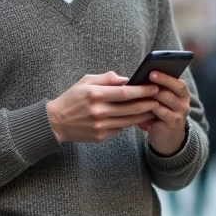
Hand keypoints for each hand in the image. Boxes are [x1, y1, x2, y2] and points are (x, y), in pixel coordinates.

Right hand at [46, 72, 161, 143]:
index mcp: (95, 94)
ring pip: (129, 121)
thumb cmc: (72, 98)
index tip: (154, 88)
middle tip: (159, 99)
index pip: (125, 93)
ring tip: (153, 109)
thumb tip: (127, 79)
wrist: (56, 122)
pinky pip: (120, 129)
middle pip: (131, 108)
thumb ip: (107, 79)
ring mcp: (100, 126)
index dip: (142, 91)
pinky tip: (137, 118)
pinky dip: (129, 123)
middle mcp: (98, 111)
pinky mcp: (100, 137)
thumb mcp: (86, 81)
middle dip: (148, 103)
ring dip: (143, 115)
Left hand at [141, 71, 191, 156]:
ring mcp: (180, 114)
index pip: (178, 81)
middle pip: (175, 88)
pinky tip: (141, 103)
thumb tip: (139, 78)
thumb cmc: (160, 114)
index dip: (167, 75)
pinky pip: (162, 112)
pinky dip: (151, 107)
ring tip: (143, 87)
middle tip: (149, 74)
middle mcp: (184, 102)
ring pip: (167, 99)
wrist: (166, 137)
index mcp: (182, 94)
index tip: (153, 70)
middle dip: (162, 80)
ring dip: (155, 92)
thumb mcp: (160, 100)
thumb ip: (155, 89)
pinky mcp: (172, 124)